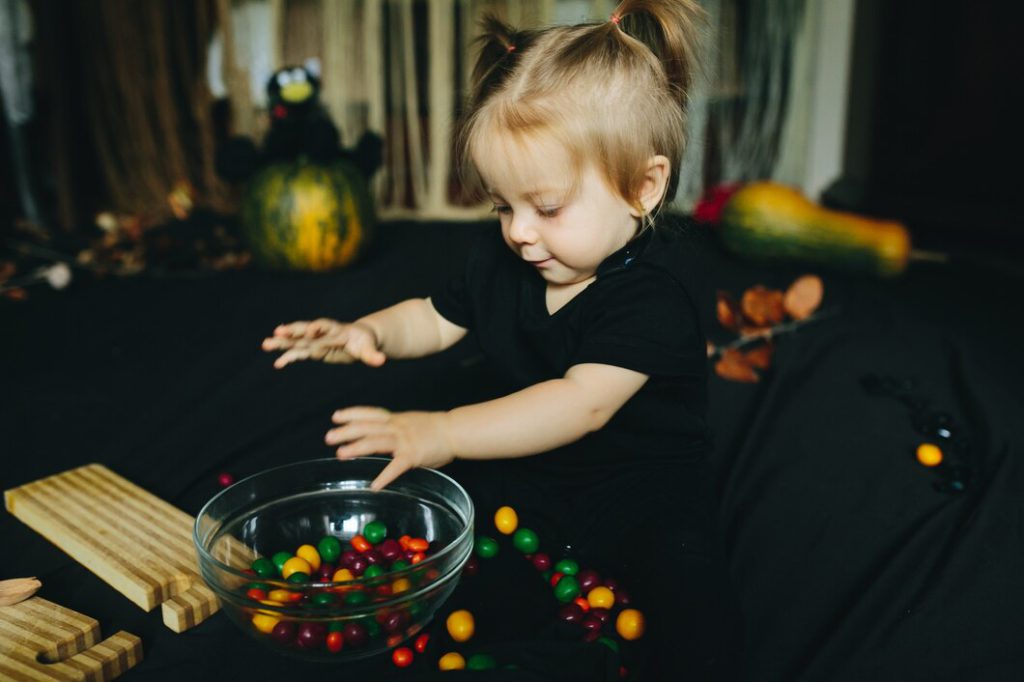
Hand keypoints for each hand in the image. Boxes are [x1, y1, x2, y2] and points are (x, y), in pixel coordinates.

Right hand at [262, 319, 385, 367]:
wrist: (360, 339)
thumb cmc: (365, 342)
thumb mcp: (370, 348)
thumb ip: (372, 355)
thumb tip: (381, 361)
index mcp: (336, 330)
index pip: (325, 326)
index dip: (317, 327)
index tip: (310, 330)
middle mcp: (322, 333)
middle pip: (305, 330)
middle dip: (292, 331)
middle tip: (278, 331)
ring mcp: (315, 341)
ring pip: (296, 341)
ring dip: (282, 343)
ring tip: (265, 344)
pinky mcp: (313, 349)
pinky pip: (298, 353)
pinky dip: (288, 358)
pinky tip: (277, 364)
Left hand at [326, 407, 454, 489]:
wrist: (455, 431)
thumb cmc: (435, 428)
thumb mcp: (411, 421)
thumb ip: (395, 427)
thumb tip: (380, 432)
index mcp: (396, 419)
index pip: (370, 414)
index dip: (352, 414)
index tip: (336, 416)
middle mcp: (397, 427)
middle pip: (367, 427)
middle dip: (346, 431)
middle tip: (329, 437)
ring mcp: (404, 441)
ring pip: (376, 442)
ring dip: (356, 448)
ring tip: (341, 454)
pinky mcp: (413, 455)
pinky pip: (396, 467)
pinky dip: (384, 477)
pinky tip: (374, 485)